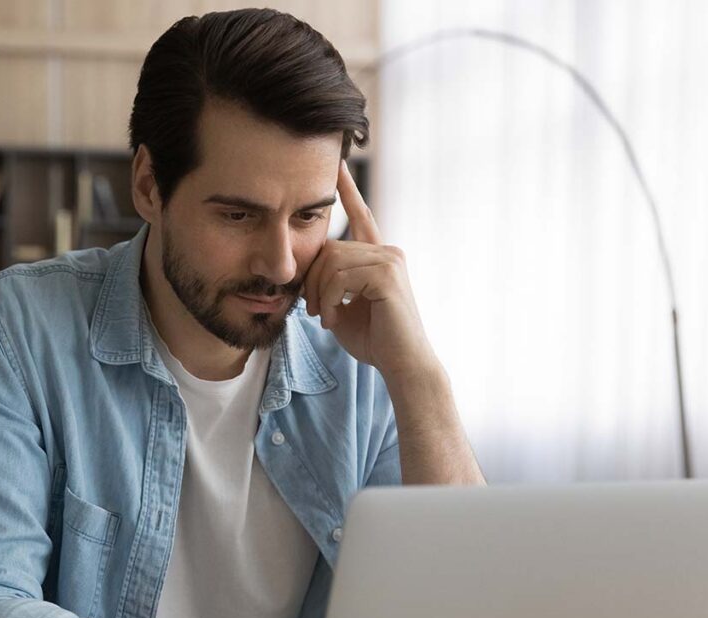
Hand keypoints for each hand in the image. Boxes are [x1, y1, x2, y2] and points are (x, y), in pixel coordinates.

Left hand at [303, 161, 437, 379]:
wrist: (401, 364)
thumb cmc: (374, 341)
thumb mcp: (342, 308)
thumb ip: (328, 284)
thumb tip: (306, 273)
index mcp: (378, 257)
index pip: (361, 216)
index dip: (347, 190)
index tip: (337, 164)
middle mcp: (388, 251)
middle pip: (330, 248)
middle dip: (311, 280)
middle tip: (312, 311)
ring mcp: (390, 259)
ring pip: (331, 261)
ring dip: (318, 294)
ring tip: (325, 318)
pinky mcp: (388, 273)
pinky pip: (339, 276)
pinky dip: (328, 300)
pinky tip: (333, 319)